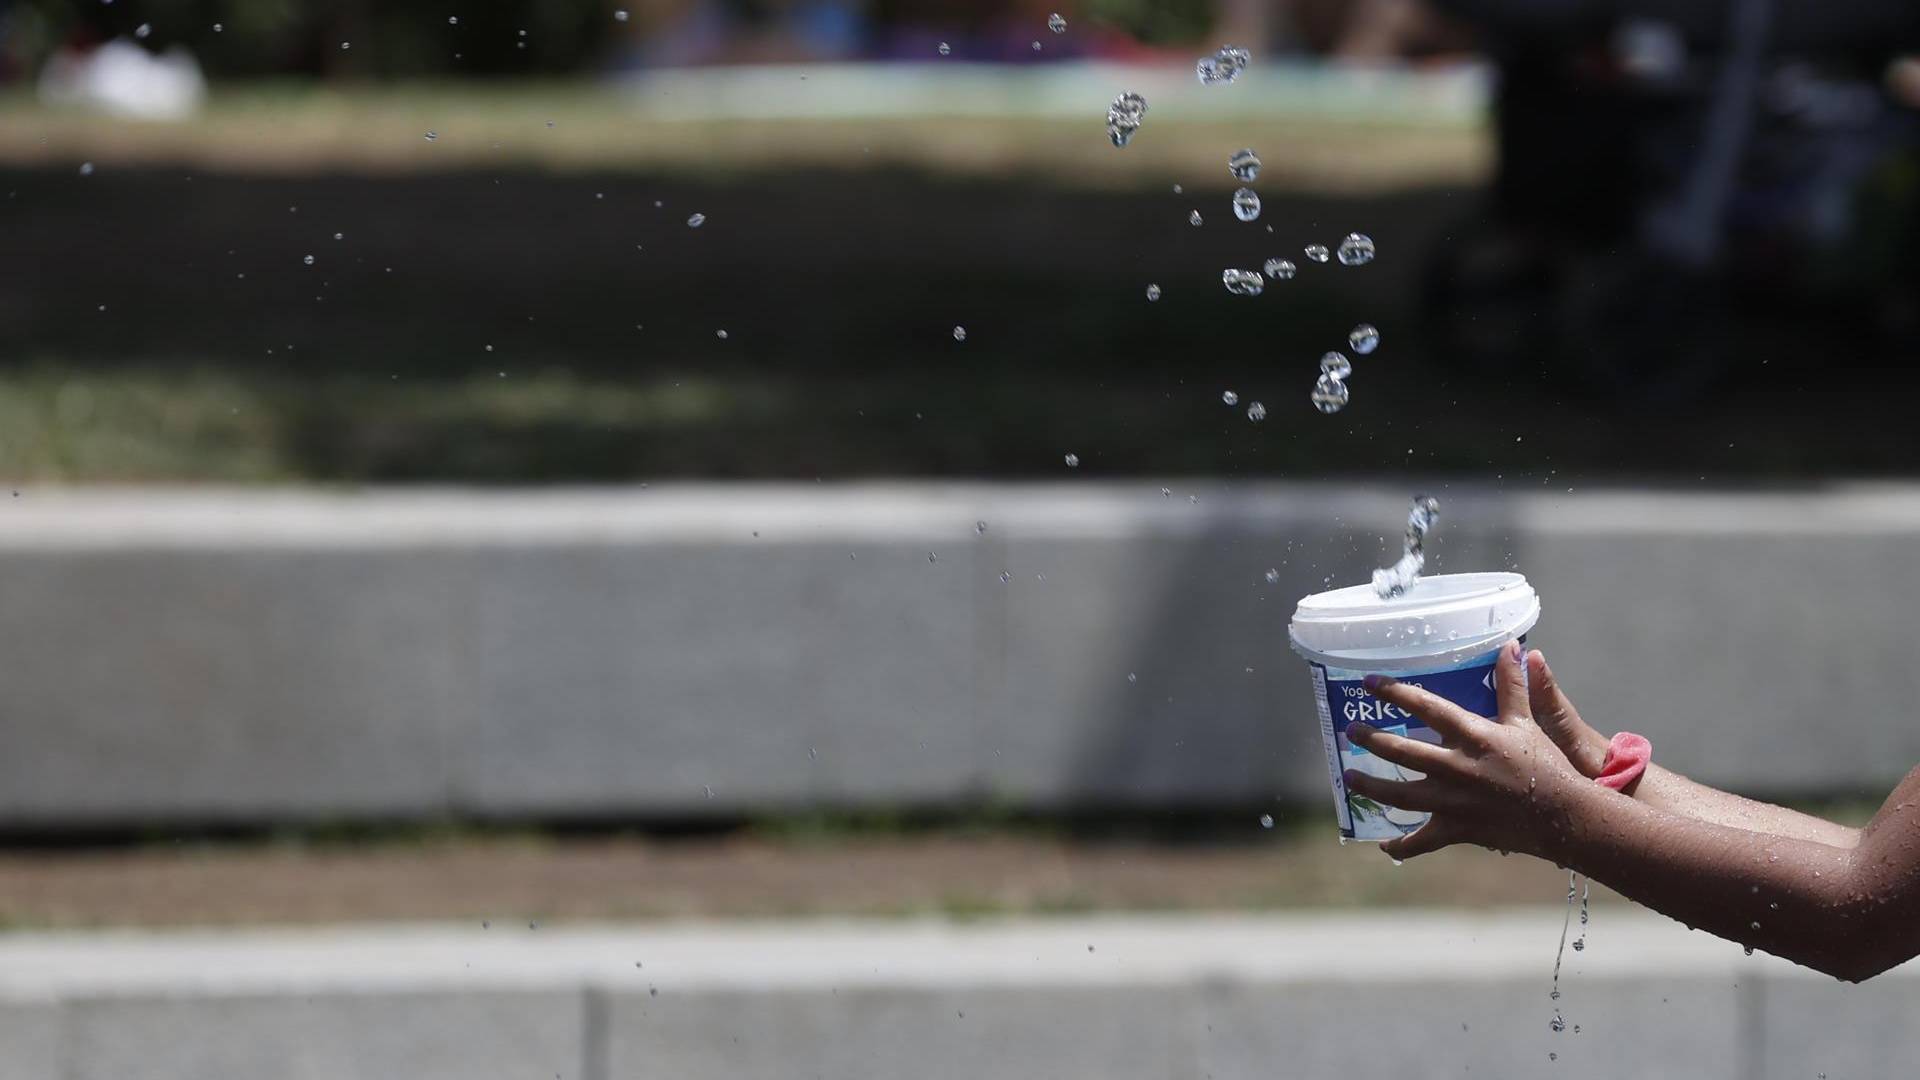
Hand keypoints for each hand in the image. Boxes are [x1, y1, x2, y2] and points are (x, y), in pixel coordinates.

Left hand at [1342, 640, 1593, 861]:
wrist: (1565, 816)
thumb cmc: (1546, 765)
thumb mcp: (1527, 722)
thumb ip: (1512, 685)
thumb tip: (1511, 646)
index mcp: (1474, 736)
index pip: (1426, 707)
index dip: (1395, 692)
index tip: (1368, 683)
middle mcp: (1458, 768)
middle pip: (1402, 752)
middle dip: (1372, 740)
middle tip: (1351, 730)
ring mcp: (1454, 802)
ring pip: (1400, 796)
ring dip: (1371, 786)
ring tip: (1349, 776)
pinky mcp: (1458, 830)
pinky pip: (1423, 841)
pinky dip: (1402, 847)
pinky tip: (1384, 845)